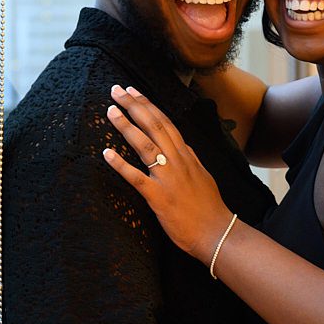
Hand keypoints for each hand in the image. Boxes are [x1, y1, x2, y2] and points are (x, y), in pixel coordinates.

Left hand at [100, 84, 231, 261]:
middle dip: (134, 106)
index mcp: (186, 155)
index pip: (165, 123)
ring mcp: (168, 178)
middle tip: (116, 90)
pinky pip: (136, 177)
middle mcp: (178, 161)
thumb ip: (190, 159)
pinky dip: (120, 164)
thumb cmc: (209, 207)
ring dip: (126, 126)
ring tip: (110, 111)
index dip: (148, 105)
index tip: (133, 91)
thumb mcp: (202, 175)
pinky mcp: (159, 197)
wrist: (217, 233)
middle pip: (154, 126)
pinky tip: (106, 153)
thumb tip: (182, 145)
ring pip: (145, 145)